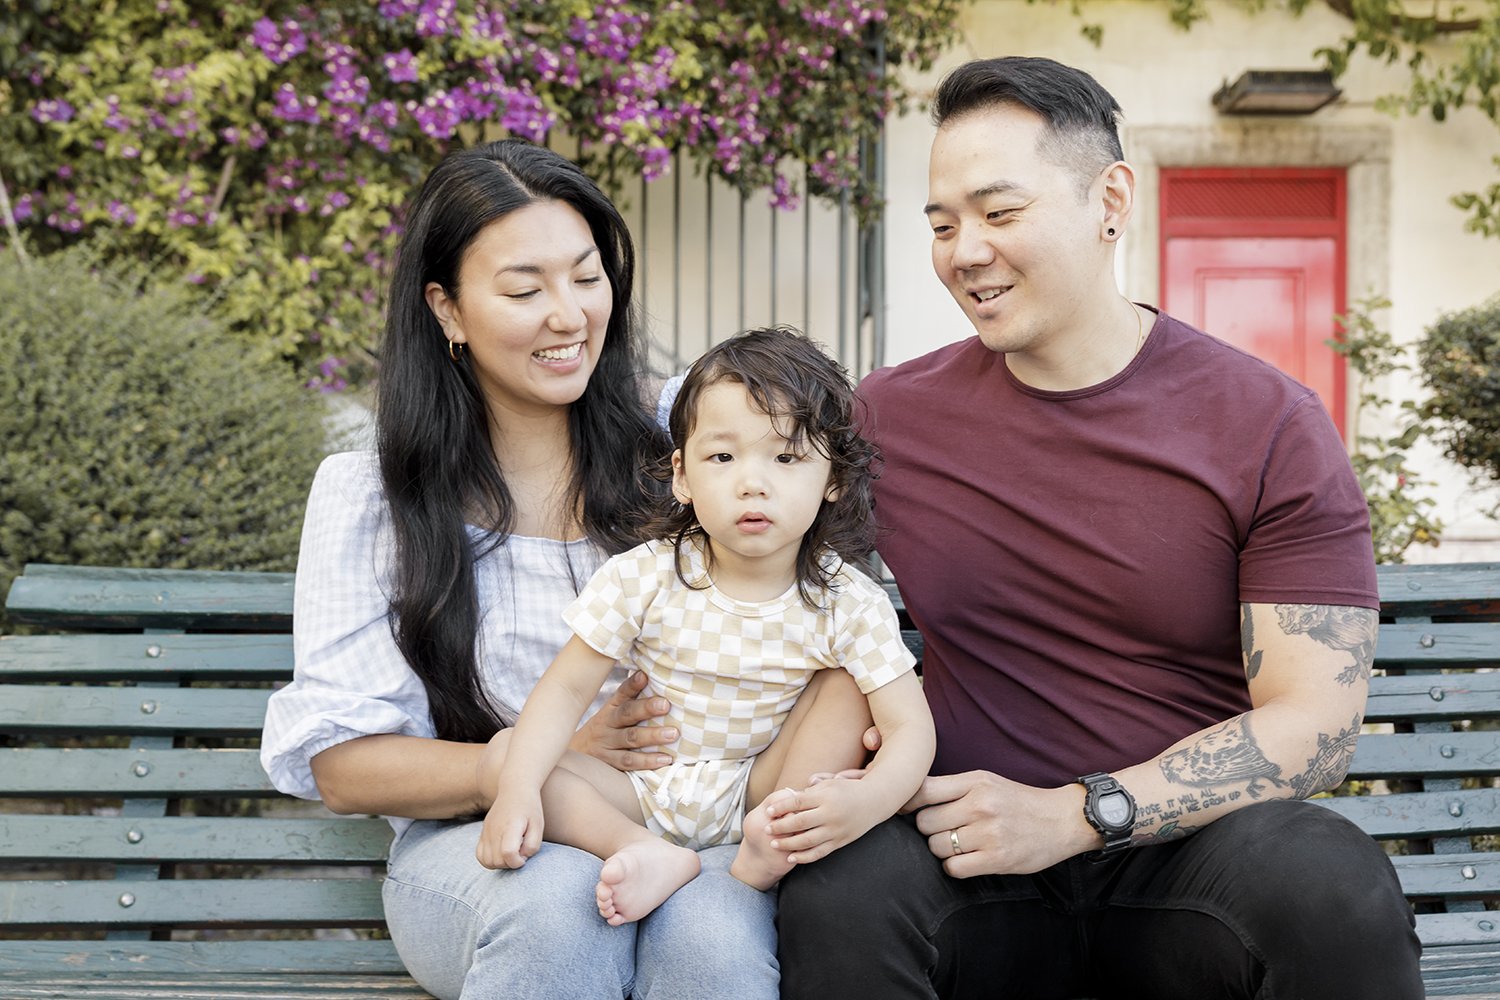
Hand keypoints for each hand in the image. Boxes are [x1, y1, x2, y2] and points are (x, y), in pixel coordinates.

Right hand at [477, 785, 543, 869]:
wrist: (515, 790)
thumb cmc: (530, 809)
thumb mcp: (539, 825)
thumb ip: (533, 844)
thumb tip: (521, 858)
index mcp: (511, 826)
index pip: (508, 853)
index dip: (518, 861)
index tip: (525, 856)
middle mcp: (495, 829)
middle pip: (497, 861)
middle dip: (511, 864)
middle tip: (520, 853)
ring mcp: (486, 832)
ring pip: (487, 861)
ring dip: (500, 864)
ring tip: (512, 854)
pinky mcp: (482, 833)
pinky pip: (480, 856)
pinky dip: (489, 861)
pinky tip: (501, 854)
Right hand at [570, 670, 677, 770]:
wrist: (574, 755)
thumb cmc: (605, 730)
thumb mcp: (612, 712)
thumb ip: (632, 699)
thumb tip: (653, 678)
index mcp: (611, 708)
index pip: (622, 693)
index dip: (633, 684)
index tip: (644, 676)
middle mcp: (607, 723)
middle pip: (626, 714)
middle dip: (646, 708)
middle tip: (666, 705)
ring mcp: (607, 743)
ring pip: (630, 738)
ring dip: (652, 736)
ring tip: (672, 734)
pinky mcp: (609, 762)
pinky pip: (628, 761)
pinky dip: (647, 761)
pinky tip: (664, 759)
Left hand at [755, 777, 887, 864]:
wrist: (874, 802)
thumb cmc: (848, 790)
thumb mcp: (831, 782)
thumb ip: (810, 788)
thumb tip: (790, 793)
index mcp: (825, 796)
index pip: (797, 802)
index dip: (780, 807)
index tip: (768, 810)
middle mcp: (830, 813)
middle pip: (799, 822)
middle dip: (780, 826)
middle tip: (766, 828)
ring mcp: (835, 829)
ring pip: (807, 840)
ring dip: (787, 843)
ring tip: (773, 844)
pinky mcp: (840, 842)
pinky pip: (819, 852)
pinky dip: (804, 856)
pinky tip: (791, 857)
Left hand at [907, 771, 1091, 876]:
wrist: (1062, 820)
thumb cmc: (1018, 801)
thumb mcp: (987, 782)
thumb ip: (953, 788)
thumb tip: (909, 797)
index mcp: (975, 782)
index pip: (923, 790)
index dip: (907, 802)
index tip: (905, 810)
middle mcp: (981, 805)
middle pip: (925, 822)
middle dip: (928, 829)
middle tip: (943, 830)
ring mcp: (989, 833)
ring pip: (937, 846)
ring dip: (941, 849)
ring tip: (958, 845)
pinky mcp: (997, 859)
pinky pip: (953, 868)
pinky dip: (954, 867)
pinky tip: (966, 860)